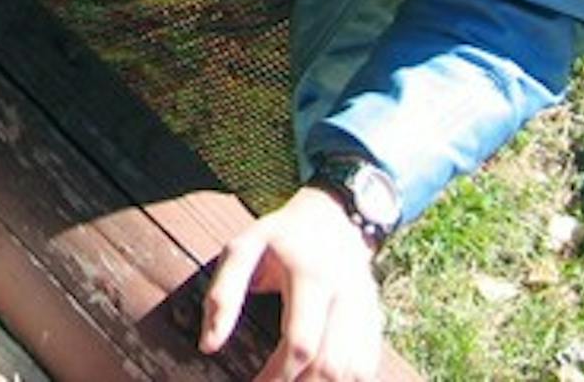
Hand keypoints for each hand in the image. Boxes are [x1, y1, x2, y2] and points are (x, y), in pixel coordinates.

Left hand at [199, 185, 383, 381]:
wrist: (333, 217)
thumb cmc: (280, 236)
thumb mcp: (243, 248)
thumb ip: (224, 294)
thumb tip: (208, 345)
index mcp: (311, 276)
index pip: (300, 343)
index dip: (277, 376)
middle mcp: (346, 295)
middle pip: (331, 365)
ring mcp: (366, 310)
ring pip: (355, 371)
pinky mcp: (375, 320)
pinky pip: (368, 365)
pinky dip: (347, 381)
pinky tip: (319, 381)